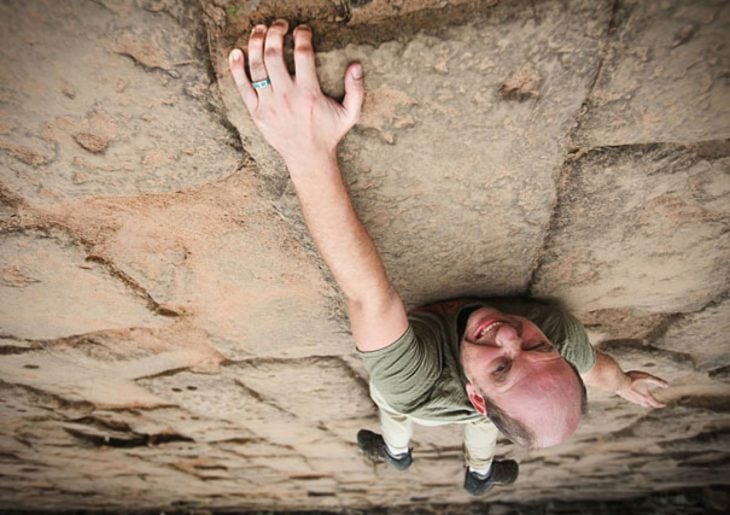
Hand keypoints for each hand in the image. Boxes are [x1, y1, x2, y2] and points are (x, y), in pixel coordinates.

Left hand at [228, 20, 363, 167]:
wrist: (308, 158)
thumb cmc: (329, 133)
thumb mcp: (350, 114)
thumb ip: (356, 89)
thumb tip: (356, 65)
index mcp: (309, 93)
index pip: (303, 54)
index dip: (302, 36)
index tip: (303, 30)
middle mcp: (287, 96)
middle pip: (275, 54)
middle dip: (276, 33)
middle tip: (280, 25)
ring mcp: (269, 104)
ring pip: (257, 66)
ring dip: (256, 43)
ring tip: (260, 30)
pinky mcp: (256, 112)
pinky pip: (242, 86)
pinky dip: (236, 68)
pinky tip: (236, 52)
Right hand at [615, 370, 668, 407]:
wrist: (617, 381)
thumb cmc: (632, 378)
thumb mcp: (647, 377)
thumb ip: (657, 381)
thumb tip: (668, 385)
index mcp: (645, 396)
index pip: (655, 403)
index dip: (660, 404)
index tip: (664, 404)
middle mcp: (639, 400)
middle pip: (647, 404)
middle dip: (651, 403)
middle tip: (654, 403)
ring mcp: (630, 399)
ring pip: (638, 402)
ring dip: (642, 401)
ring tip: (643, 397)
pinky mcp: (624, 396)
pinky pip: (631, 398)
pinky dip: (634, 397)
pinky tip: (632, 392)